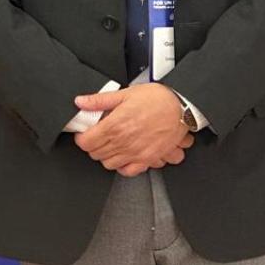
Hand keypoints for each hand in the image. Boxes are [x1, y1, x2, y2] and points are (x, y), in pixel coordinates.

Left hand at [73, 83, 190, 173]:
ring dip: (107, 155)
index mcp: (115, 125)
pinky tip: (125, 156)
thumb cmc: (159, 99)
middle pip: (95, 154)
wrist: (182, 106)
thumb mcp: (127, 94)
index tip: (86, 132)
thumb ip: (100, 100)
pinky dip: (123, 166)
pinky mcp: (148, 159)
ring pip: (108, 164)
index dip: (82, 137)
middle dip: (93, 145)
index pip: (85, 142)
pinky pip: (128, 171)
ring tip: (112, 144)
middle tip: (99, 135)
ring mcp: (135, 153)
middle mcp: (123, 142)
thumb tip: (81, 102)